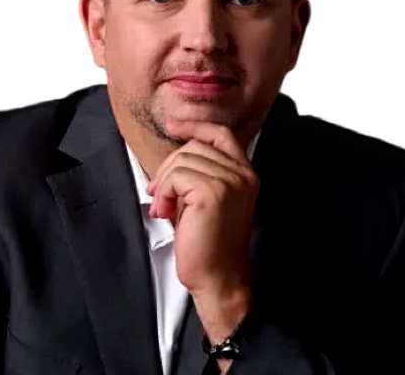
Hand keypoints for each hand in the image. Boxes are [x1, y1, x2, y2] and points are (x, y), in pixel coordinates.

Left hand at [146, 121, 258, 303]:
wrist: (219, 278)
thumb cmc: (209, 243)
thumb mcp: (209, 198)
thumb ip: (202, 172)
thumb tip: (176, 152)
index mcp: (245, 173)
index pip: (220, 133)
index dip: (195, 125)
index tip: (173, 126)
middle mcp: (242, 174)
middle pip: (195, 146)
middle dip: (169, 166)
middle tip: (160, 193)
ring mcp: (230, 182)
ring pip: (182, 159)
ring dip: (164, 183)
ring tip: (163, 206)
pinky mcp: (213, 193)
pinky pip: (176, 176)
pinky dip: (164, 192)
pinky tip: (165, 210)